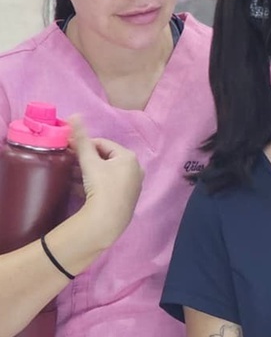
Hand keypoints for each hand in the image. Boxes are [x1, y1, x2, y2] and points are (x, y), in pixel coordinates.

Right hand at [68, 116, 143, 247]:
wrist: (107, 220)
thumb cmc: (101, 186)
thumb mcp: (89, 161)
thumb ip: (82, 139)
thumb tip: (74, 116)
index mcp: (129, 157)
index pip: (104, 144)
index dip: (86, 145)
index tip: (71, 150)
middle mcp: (135, 169)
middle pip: (106, 159)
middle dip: (86, 160)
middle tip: (69, 163)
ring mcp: (132, 185)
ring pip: (106, 173)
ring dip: (88, 173)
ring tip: (72, 176)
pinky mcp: (126, 199)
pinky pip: (109, 186)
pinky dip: (95, 185)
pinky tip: (81, 189)